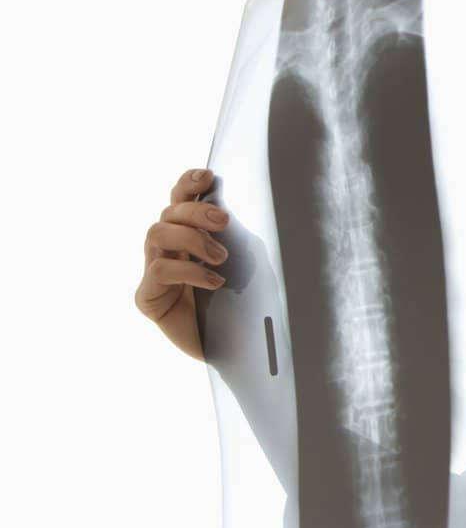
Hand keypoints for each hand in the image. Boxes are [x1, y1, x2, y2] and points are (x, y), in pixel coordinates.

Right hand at [135, 168, 229, 360]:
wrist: (236, 351)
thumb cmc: (241, 305)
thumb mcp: (246, 266)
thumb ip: (239, 239)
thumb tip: (256, 209)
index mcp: (188, 238)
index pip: (180, 201)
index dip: (188, 184)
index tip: (208, 176)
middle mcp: (166, 251)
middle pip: (168, 213)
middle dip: (195, 211)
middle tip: (224, 221)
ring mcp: (153, 273)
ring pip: (157, 234)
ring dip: (191, 239)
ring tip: (221, 256)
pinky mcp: (148, 297)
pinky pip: (159, 271)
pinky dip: (189, 271)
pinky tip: (213, 282)